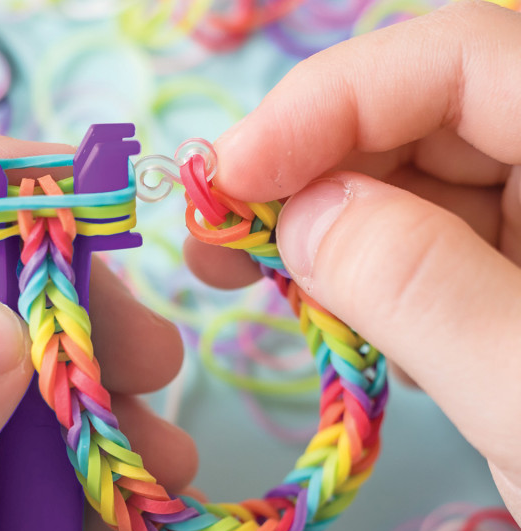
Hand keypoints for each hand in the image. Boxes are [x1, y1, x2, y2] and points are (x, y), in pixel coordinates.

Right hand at [186, 1, 520, 517]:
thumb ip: (421, 289)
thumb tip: (302, 213)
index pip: (466, 58)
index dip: (328, 104)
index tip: (229, 180)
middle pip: (432, 114)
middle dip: (313, 169)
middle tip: (224, 243)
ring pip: (420, 180)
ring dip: (331, 225)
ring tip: (268, 284)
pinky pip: (431, 240)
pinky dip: (368, 270)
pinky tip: (339, 311)